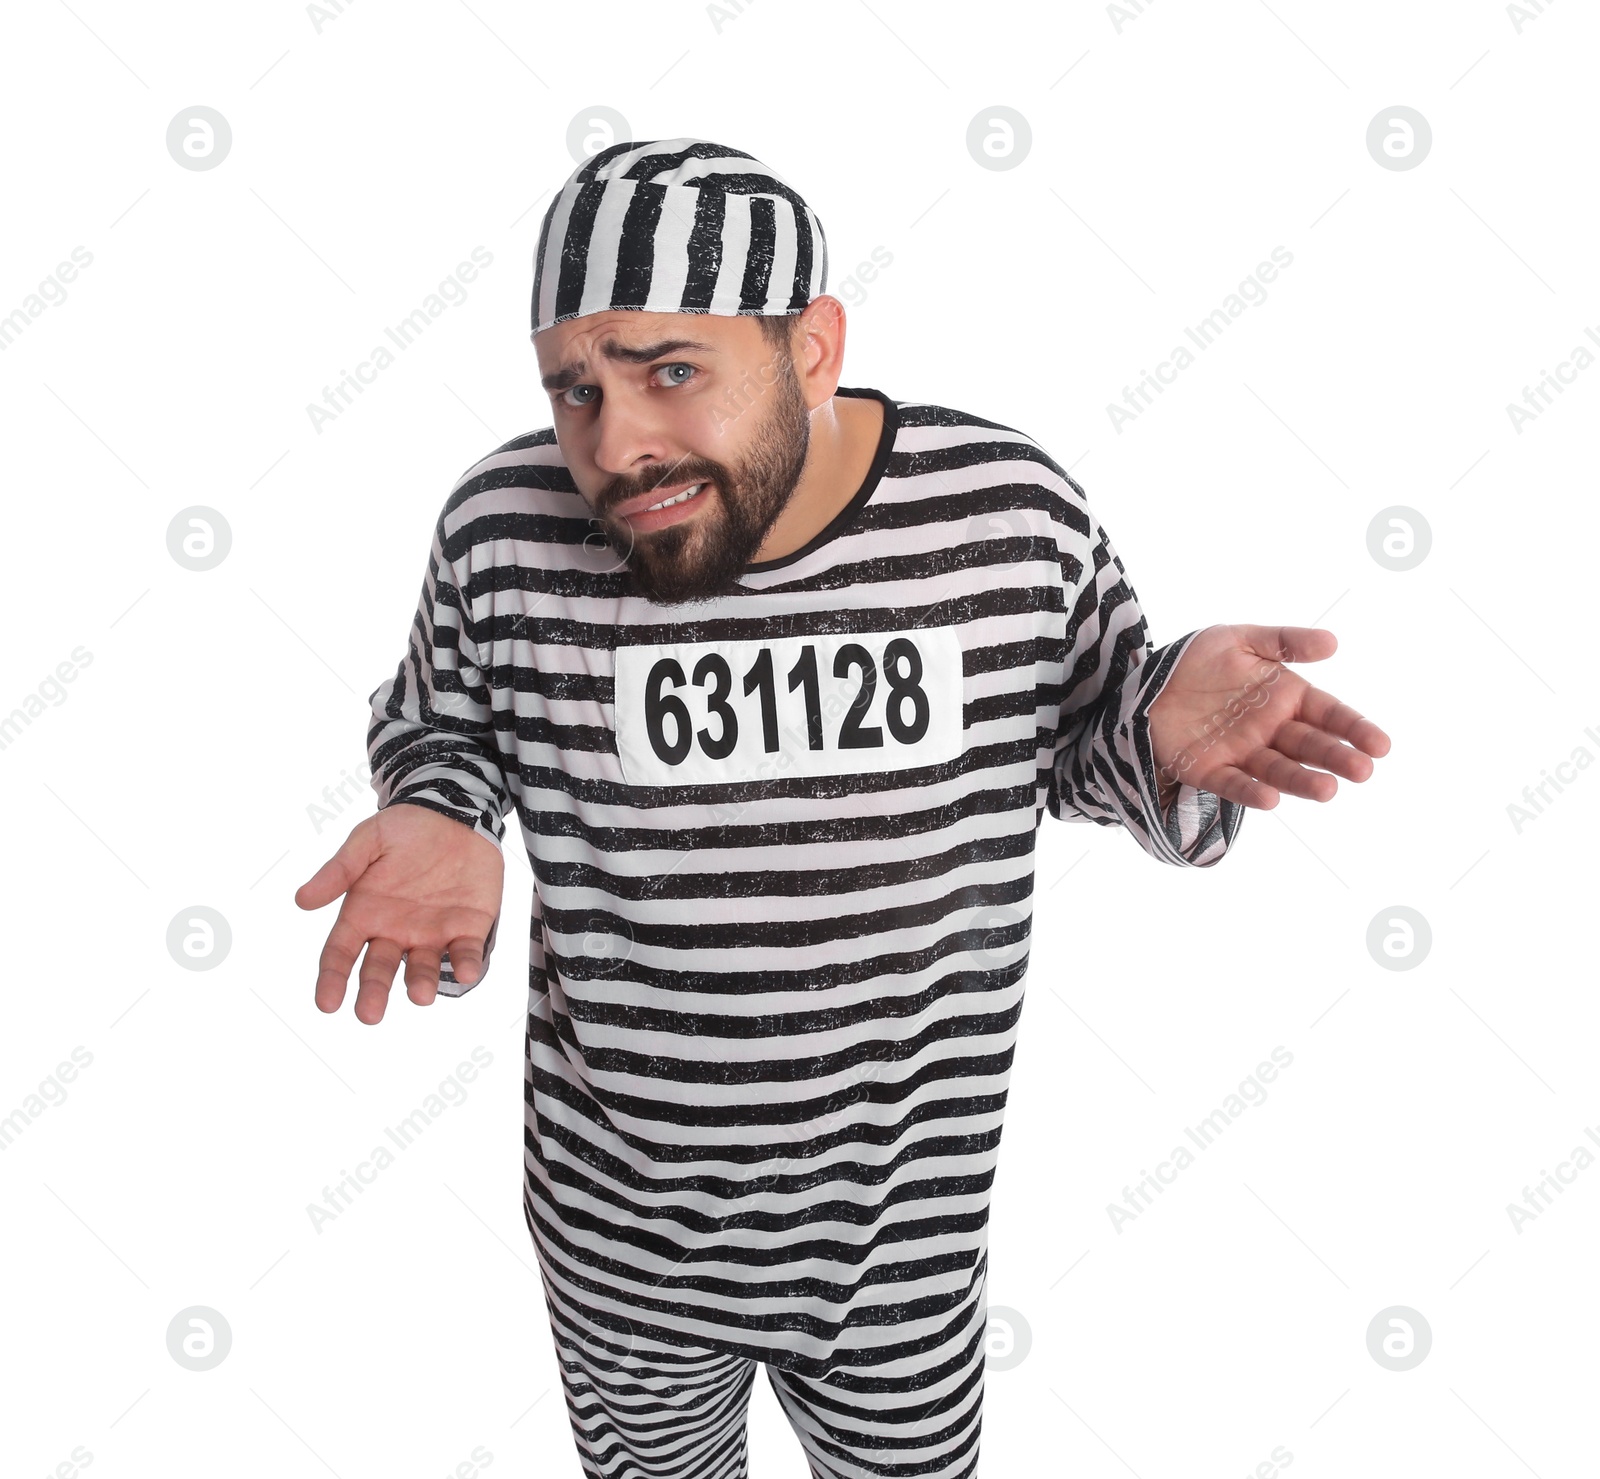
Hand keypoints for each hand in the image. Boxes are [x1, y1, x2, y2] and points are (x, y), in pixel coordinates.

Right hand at [294, 803, 503, 1023]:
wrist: (453, 812)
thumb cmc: (405, 829)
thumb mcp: (368, 842)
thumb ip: (340, 871)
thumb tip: (302, 900)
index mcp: (364, 914)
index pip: (340, 954)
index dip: (332, 979)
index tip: (327, 1004)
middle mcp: (394, 931)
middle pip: (378, 969)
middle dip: (374, 992)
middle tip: (370, 1015)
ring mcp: (431, 933)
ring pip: (423, 967)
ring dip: (421, 983)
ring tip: (420, 995)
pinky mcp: (468, 927)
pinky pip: (465, 951)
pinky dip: (466, 963)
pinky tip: (467, 972)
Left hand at [1145, 625, 1389, 810]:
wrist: (1149, 681)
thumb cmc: (1201, 660)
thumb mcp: (1242, 639)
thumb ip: (1285, 641)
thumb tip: (1333, 642)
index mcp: (1286, 698)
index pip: (1328, 714)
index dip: (1354, 729)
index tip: (1381, 745)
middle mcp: (1271, 730)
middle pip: (1309, 746)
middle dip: (1336, 757)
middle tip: (1362, 770)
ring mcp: (1242, 752)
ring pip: (1278, 770)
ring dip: (1302, 781)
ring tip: (1328, 790)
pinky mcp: (1209, 769)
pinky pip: (1233, 783)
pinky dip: (1252, 792)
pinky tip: (1271, 799)